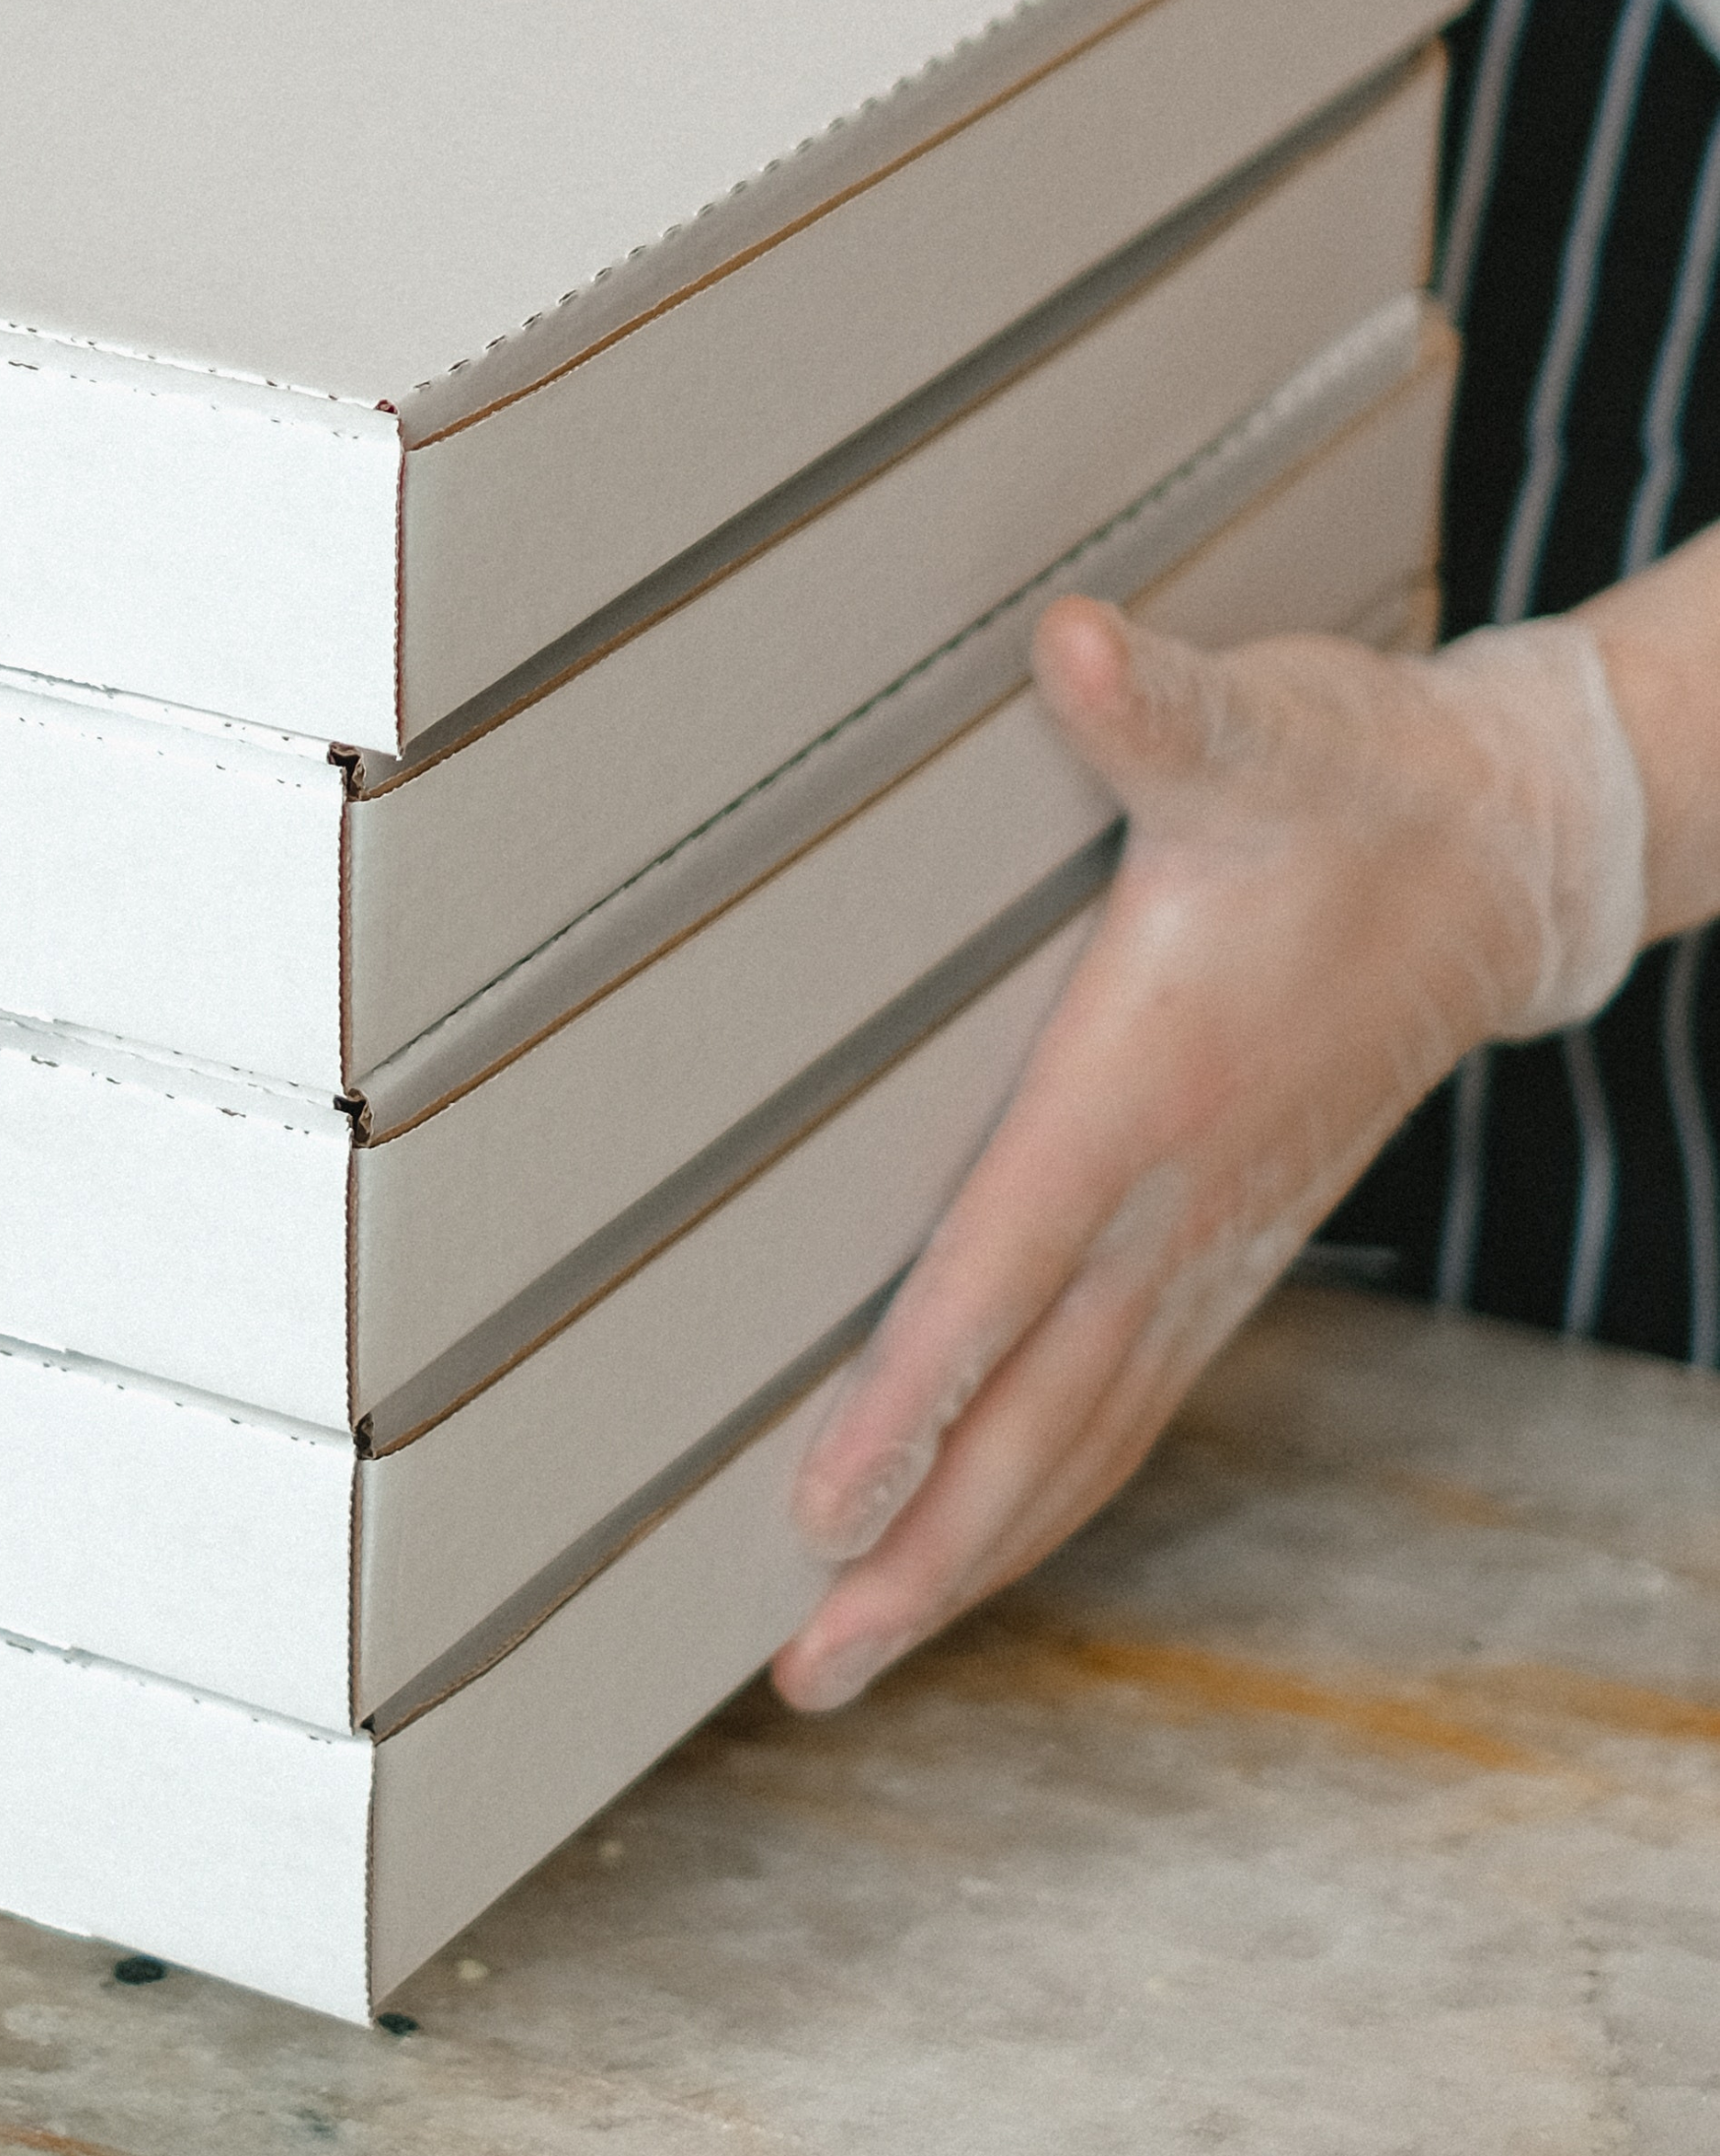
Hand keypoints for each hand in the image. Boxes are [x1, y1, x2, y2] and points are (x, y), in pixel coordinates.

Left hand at [769, 591, 1648, 1713]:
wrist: (1505, 851)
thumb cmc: (1351, 783)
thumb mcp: (1256, 725)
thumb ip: (1154, 705)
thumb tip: (1072, 639)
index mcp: (1151, 1088)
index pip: (1007, 1269)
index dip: (916, 1392)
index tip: (822, 1505)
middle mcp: (1181, 1197)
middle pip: (1040, 1419)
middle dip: (924, 1551)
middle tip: (805, 1671)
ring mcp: (1215, 1242)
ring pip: (1084, 1440)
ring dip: (971, 1553)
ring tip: (851, 1653)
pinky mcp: (1231, 1246)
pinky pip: (1124, 1406)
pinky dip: (1043, 1490)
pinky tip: (973, 1539)